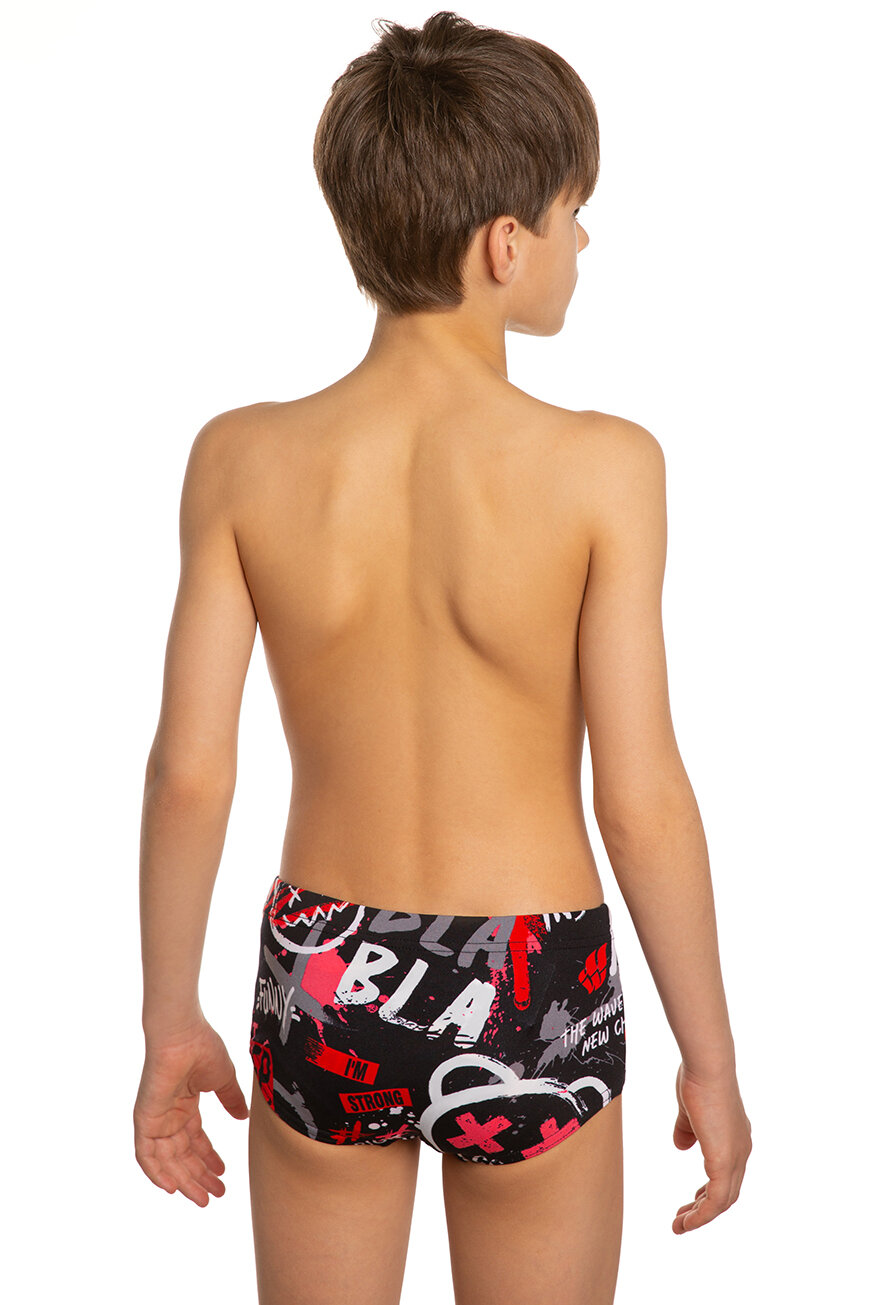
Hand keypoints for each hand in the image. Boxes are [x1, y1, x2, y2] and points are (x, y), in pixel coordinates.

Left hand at [134, 1018, 249, 1206]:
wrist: (183, 1033)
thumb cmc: (202, 1047)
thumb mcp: (223, 1080)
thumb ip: (231, 1100)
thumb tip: (243, 1118)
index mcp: (185, 1104)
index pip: (195, 1140)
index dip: (208, 1158)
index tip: (224, 1173)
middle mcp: (169, 1115)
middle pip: (182, 1155)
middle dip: (199, 1176)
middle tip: (216, 1194)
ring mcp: (156, 1118)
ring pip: (166, 1161)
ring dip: (183, 1180)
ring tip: (202, 1198)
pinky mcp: (145, 1119)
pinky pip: (146, 1155)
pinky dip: (156, 1173)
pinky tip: (173, 1188)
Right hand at [671, 1060, 751, 1233]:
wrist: (708, 1068)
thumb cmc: (698, 1079)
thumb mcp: (689, 1110)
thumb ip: (686, 1130)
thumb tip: (680, 1146)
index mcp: (735, 1138)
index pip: (726, 1175)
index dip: (708, 1191)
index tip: (690, 1202)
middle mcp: (740, 1150)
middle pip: (727, 1192)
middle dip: (703, 1208)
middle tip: (682, 1218)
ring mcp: (735, 1157)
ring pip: (723, 1200)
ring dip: (701, 1216)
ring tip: (680, 1226)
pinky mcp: (725, 1162)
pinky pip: (716, 1200)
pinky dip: (702, 1215)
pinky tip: (687, 1221)